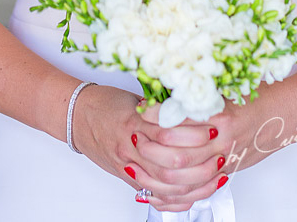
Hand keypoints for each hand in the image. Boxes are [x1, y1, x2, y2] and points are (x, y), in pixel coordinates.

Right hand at [70, 86, 225, 212]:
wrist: (75, 115)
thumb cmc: (104, 103)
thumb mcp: (134, 98)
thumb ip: (161, 108)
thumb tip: (193, 106)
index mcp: (133, 123)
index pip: (169, 132)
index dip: (194, 131)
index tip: (213, 126)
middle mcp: (130, 147)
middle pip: (170, 163)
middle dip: (200, 161)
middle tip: (221, 154)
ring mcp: (127, 165)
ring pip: (165, 184)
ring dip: (194, 182)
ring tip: (215, 174)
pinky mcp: (126, 177)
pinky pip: (155, 195)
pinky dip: (177, 198)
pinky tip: (194, 193)